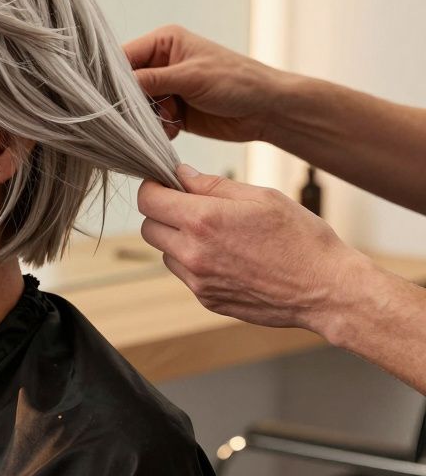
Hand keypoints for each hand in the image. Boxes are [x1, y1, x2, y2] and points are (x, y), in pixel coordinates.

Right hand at [123, 25, 287, 142]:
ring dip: (147, 118)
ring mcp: (167, 87)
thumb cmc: (237, 82)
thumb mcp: (191, 77)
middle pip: (126, 84)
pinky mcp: (173, 110)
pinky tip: (175, 128)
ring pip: (137, 106)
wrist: (268, 110)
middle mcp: (161, 63)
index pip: (123, 57)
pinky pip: (151, 121)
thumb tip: (115, 88)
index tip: (106, 97)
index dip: (112, 77)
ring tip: (169, 120)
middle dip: (132, 102)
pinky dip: (158, 128)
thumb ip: (152, 80)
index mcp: (164, 42)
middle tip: (144, 113)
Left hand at [137, 164, 367, 335]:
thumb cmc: (302, 240)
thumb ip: (214, 185)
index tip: (164, 184)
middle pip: (149, 227)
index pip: (148, 199)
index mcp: (204, 221)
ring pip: (165, 252)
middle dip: (163, 212)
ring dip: (178, 239)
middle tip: (190, 206)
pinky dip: (194, 262)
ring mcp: (198, 281)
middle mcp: (194, 253)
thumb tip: (182, 175)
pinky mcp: (207, 300)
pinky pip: (184, 275)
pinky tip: (227, 256)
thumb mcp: (262, 197)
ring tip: (216, 234)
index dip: (153, 187)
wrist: (327, 290)